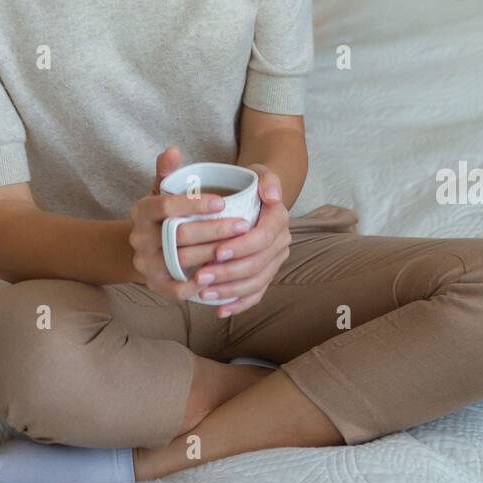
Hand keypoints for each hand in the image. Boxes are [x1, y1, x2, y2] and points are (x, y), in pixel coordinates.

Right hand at [128, 146, 257, 302]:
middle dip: (214, 230)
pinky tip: (221, 274)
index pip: (166, 205)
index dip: (195, 204)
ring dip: (213, 254)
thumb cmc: (163, 215)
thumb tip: (173, 150)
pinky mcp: (154, 285)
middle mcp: (138, 238)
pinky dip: (198, 284)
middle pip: (178, 235)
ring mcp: (145, 264)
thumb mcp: (162, 190)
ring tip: (240, 246)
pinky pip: (176, 289)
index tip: (223, 202)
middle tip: (243, 225)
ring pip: (181, 260)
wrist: (146, 249)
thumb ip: (169, 171)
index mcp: (141, 211)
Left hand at [191, 162, 290, 316]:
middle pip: (258, 264)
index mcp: (279, 218)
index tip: (217, 251)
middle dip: (229, 272)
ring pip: (256, 282)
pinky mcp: (265, 274)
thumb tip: (271, 195)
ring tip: (203, 292)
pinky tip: (219, 310)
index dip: (241, 246)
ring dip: (230, 290)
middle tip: (200, 275)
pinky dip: (239, 303)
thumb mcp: (257, 172)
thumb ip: (265, 178)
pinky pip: (256, 294)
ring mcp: (275, 260)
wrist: (255, 196)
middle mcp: (281, 241)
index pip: (263, 237)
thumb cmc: (249, 184)